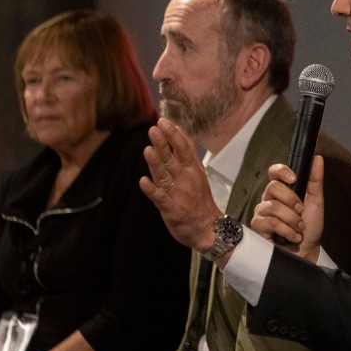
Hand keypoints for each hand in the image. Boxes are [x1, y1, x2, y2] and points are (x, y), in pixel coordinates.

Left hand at [139, 118, 220, 251]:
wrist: (207, 228)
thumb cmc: (200, 200)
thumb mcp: (198, 174)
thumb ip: (189, 154)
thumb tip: (185, 135)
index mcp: (193, 170)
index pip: (183, 148)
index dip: (173, 135)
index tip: (164, 121)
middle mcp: (185, 179)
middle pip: (172, 159)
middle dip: (163, 144)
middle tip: (153, 129)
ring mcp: (178, 194)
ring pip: (164, 176)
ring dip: (156, 163)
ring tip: (147, 150)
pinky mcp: (170, 209)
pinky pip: (160, 198)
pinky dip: (152, 190)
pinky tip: (143, 182)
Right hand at [252, 156, 325, 261]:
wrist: (307, 251)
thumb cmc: (310, 228)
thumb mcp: (316, 201)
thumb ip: (315, 180)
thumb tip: (317, 158)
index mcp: (281, 191)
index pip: (274, 173)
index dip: (281, 171)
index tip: (294, 178)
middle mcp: (269, 200)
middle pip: (273, 187)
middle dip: (292, 200)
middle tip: (301, 211)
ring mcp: (262, 213)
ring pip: (273, 207)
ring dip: (292, 220)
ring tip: (299, 228)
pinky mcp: (258, 228)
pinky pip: (271, 223)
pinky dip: (287, 230)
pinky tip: (293, 236)